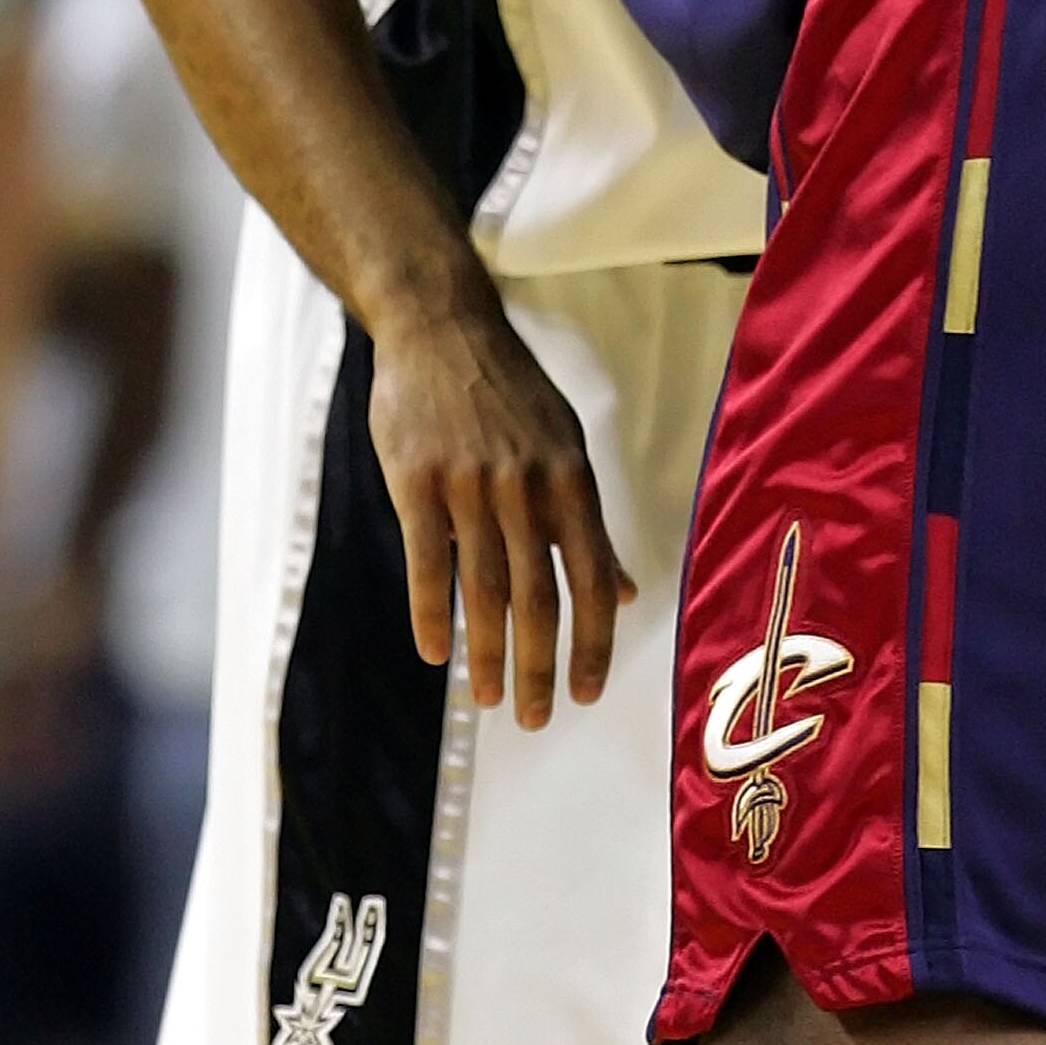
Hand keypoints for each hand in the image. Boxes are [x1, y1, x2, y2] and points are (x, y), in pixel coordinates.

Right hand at [369, 276, 635, 720]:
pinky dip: (432, 613)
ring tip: (488, 698)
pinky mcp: (417, 479)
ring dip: (487, 653)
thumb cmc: (507, 393)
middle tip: (536, 717)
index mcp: (570, 478)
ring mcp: (470, 482)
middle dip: (540, 665)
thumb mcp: (563, 445)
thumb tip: (628, 592)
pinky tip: (435, 651)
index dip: (592, 641)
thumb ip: (589, 523)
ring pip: (484, 587)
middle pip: (539, 594)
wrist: (440, 327)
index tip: (586, 692)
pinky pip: (427, 560)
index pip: (592, 576)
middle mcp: (526, 484)